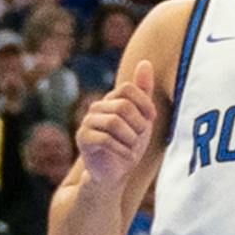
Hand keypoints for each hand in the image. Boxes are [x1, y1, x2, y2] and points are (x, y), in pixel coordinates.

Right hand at [75, 66, 160, 188]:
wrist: (116, 173)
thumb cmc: (130, 143)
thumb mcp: (142, 116)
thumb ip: (143, 91)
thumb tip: (145, 62)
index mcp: (111, 99)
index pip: (128, 88)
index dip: (144, 103)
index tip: (151, 119)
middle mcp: (97, 107)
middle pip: (123, 106)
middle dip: (138, 124)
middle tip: (139, 138)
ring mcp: (87, 122)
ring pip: (115, 123)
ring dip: (130, 139)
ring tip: (131, 147)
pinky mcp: (82, 139)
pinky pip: (105, 140)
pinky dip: (122, 150)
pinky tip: (126, 156)